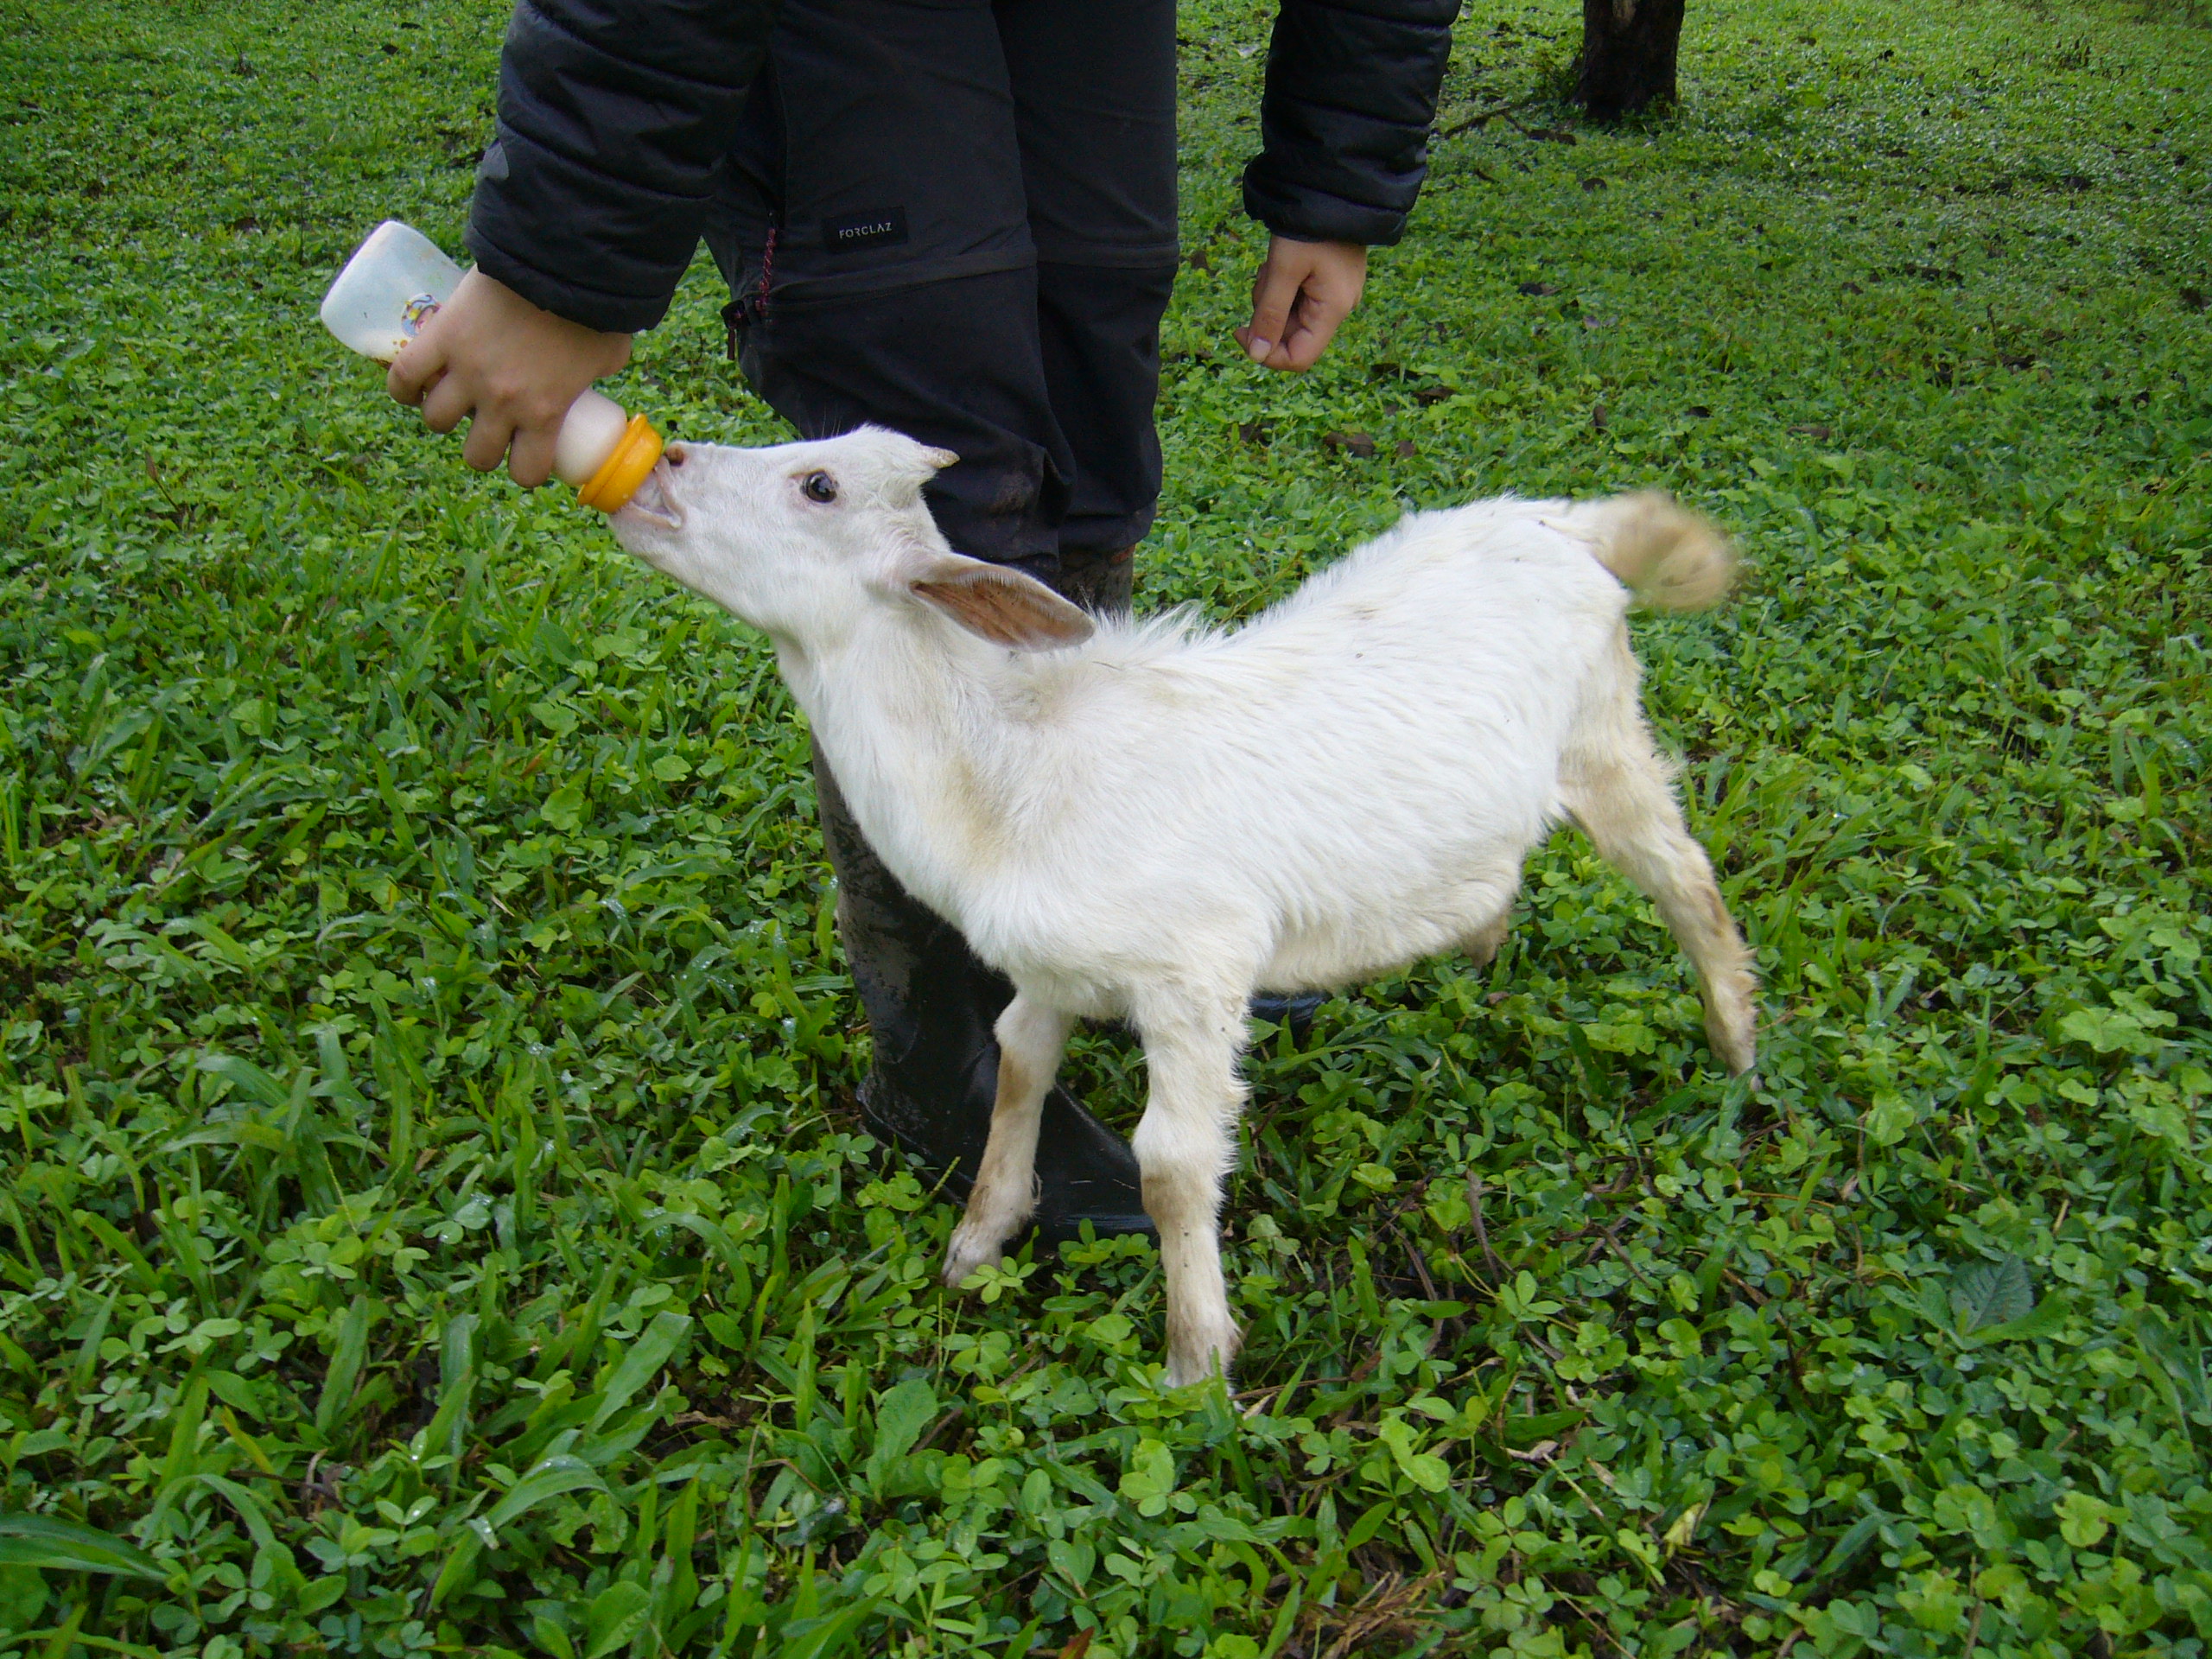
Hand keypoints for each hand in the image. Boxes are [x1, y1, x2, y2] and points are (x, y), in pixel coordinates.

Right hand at [386, 269, 632, 486]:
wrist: (559, 262)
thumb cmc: (593, 308)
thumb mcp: (608, 354)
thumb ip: (599, 372)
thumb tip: (597, 371)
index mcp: (544, 413)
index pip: (526, 472)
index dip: (525, 468)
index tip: (527, 453)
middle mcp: (502, 402)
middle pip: (477, 455)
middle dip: (483, 447)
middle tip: (489, 426)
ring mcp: (467, 371)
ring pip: (437, 420)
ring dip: (444, 416)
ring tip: (452, 400)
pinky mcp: (441, 337)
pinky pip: (404, 375)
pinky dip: (402, 387)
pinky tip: (410, 388)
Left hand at [1235, 236, 1367, 371]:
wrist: (1330, 188)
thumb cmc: (1307, 227)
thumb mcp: (1282, 271)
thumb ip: (1268, 315)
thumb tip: (1256, 355)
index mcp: (1333, 310)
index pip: (1299, 358)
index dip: (1267, 354)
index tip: (1241, 331)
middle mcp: (1339, 307)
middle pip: (1292, 335)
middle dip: (1267, 314)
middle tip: (1264, 279)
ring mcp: (1335, 295)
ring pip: (1291, 315)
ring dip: (1272, 297)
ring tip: (1273, 265)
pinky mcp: (1329, 282)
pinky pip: (1298, 298)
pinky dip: (1282, 286)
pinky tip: (1281, 262)